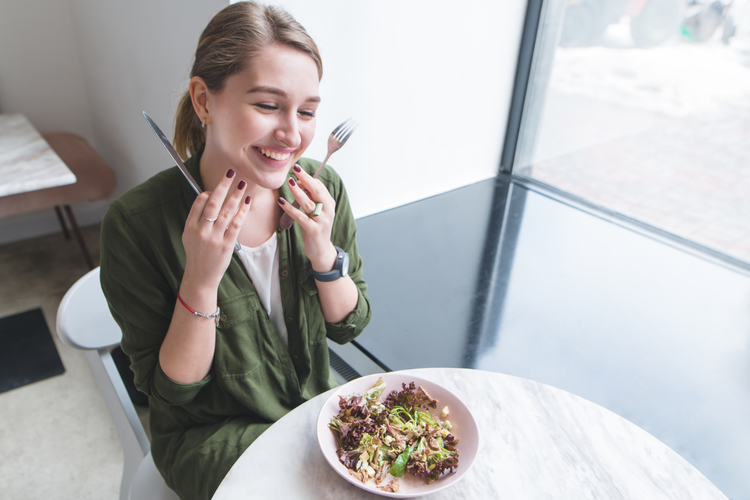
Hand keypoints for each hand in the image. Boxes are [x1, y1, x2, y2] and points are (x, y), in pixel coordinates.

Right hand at [182, 169, 250, 291]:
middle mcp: (201, 230)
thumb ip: (196, 218)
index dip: (209, 193)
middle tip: (230, 172)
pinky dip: (242, 211)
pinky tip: (247, 202)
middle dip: (222, 185)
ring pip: (226, 211)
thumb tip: (208, 197)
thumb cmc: (197, 254)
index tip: (216, 188)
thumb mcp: (189, 235)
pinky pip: (236, 224)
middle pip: (212, 203)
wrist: (200, 276)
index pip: (199, 202)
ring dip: (235, 195)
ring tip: (242, 184)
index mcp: (190, 226)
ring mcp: (214, 238)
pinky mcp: (226, 245)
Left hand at [278, 164, 337, 272]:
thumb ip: (312, 199)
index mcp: (329, 204)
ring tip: (289, 182)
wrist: (322, 250)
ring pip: (308, 203)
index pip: (319, 186)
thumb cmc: (316, 228)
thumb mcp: (317, 212)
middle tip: (295, 168)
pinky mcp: (314, 230)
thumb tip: (300, 182)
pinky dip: (290, 208)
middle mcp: (328, 211)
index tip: (297, 173)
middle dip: (306, 178)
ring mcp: (322, 221)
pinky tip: (281, 202)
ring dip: (297, 191)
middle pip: (317, 191)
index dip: (308, 179)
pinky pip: (300, 217)